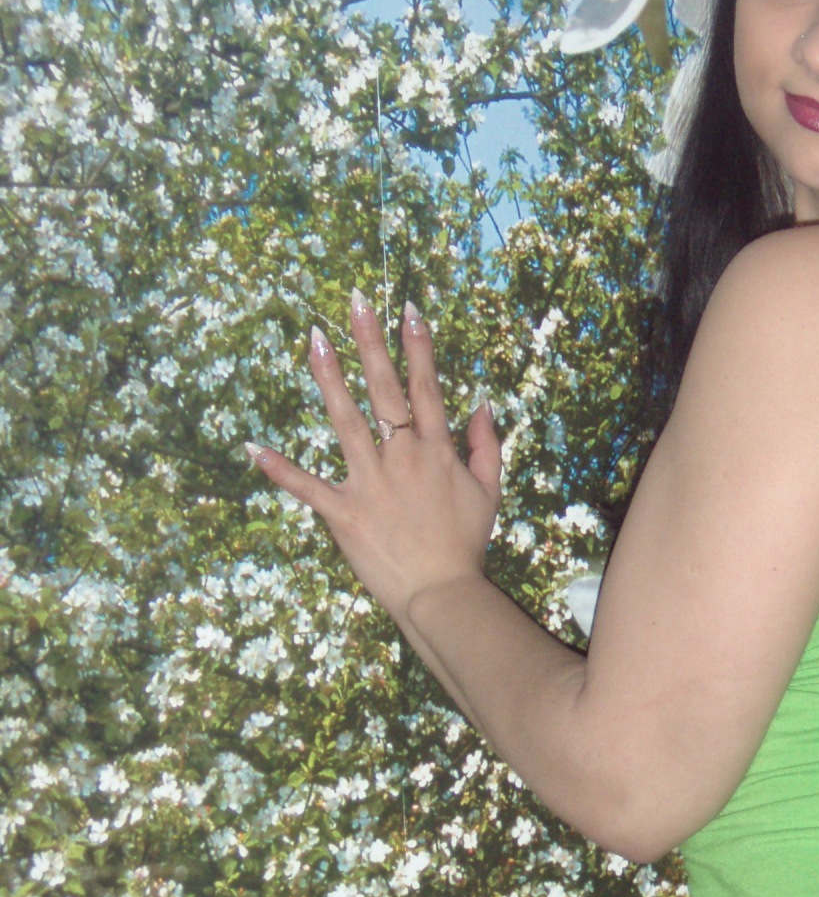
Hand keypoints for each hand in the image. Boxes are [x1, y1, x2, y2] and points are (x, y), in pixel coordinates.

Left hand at [246, 290, 501, 627]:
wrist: (443, 594)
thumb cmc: (467, 544)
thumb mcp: (489, 492)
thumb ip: (486, 445)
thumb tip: (481, 404)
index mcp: (436, 451)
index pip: (426, 387)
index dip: (418, 345)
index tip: (407, 308)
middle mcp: (402, 458)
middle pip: (385, 390)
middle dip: (371, 342)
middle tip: (355, 302)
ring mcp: (371, 483)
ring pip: (346, 422)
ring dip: (329, 379)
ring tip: (315, 340)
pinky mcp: (344, 513)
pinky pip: (307, 488)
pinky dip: (279, 470)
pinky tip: (251, 448)